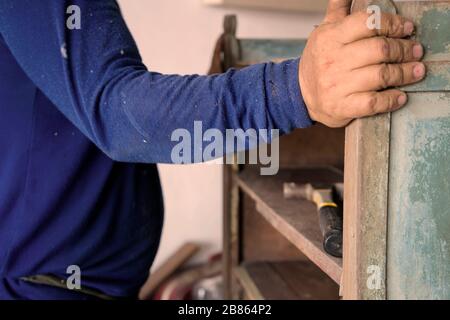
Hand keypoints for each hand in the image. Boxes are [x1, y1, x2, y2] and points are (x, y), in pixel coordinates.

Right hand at [299, 0, 425, 127]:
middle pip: (380, 50)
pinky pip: (373, 103)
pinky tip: (400, 96)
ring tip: (416, 71)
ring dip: (404, 73)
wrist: (301, 94)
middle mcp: (333, 60)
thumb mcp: (325, 31)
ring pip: (381, 75)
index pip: (368, 23)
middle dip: (404, 50)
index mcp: (331, 37)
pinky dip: (391, 99)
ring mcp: (338, 85)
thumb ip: (339, 9)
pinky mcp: (342, 106)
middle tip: (415, 51)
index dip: (393, 24)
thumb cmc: (319, 60)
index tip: (407, 29)